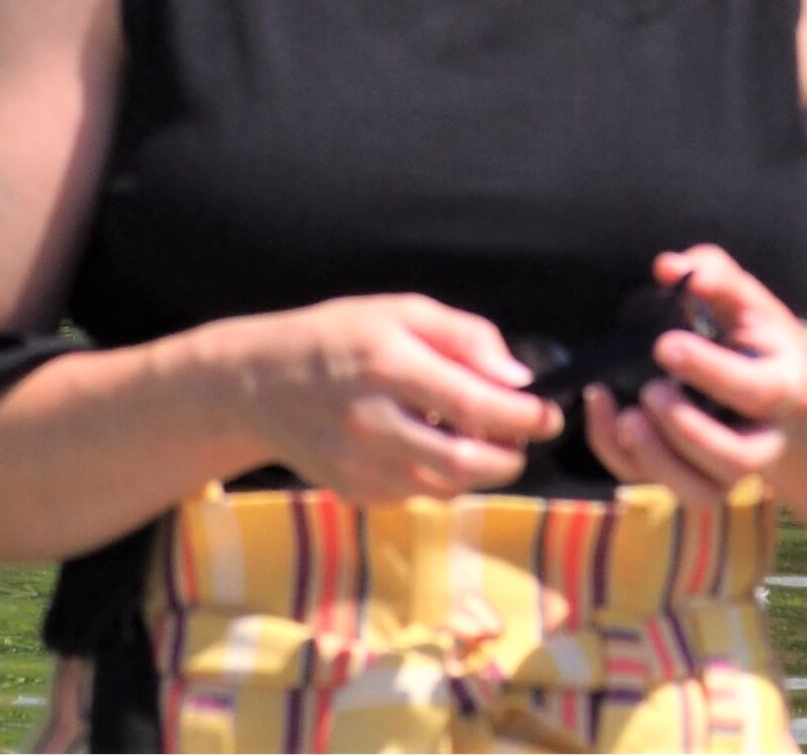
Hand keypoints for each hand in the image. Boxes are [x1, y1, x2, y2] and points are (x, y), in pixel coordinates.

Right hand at [210, 295, 559, 500]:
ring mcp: (357, 463)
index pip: (472, 403)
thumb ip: (467, 338)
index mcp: (388, 365)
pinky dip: (442, 480)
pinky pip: (415, 495)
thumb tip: (519, 377)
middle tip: (527, 439)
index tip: (549, 415)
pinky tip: (440, 450)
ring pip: (444, 487)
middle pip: (463, 460)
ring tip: (490, 444)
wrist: (257, 384)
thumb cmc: (340, 336)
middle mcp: (371, 421)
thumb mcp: (403, 312)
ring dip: (481, 472)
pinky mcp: (350, 489)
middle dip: (511, 456)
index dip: (523, 416)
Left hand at [581, 242, 806, 498]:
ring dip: (656, 459)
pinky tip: (603, 410)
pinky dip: (619, 455)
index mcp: (789, 387)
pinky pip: (655, 485)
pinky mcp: (693, 481)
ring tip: (626, 417)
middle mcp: (767, 439)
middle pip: (736, 459)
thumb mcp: (748, 301)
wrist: (776, 387)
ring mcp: (730, 471)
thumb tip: (668, 267)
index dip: (712, 373)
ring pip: (700, 491)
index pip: (759, 392)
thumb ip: (715, 276)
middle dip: (686, 430)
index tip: (665, 344)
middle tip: (651, 389)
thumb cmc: (757, 338)